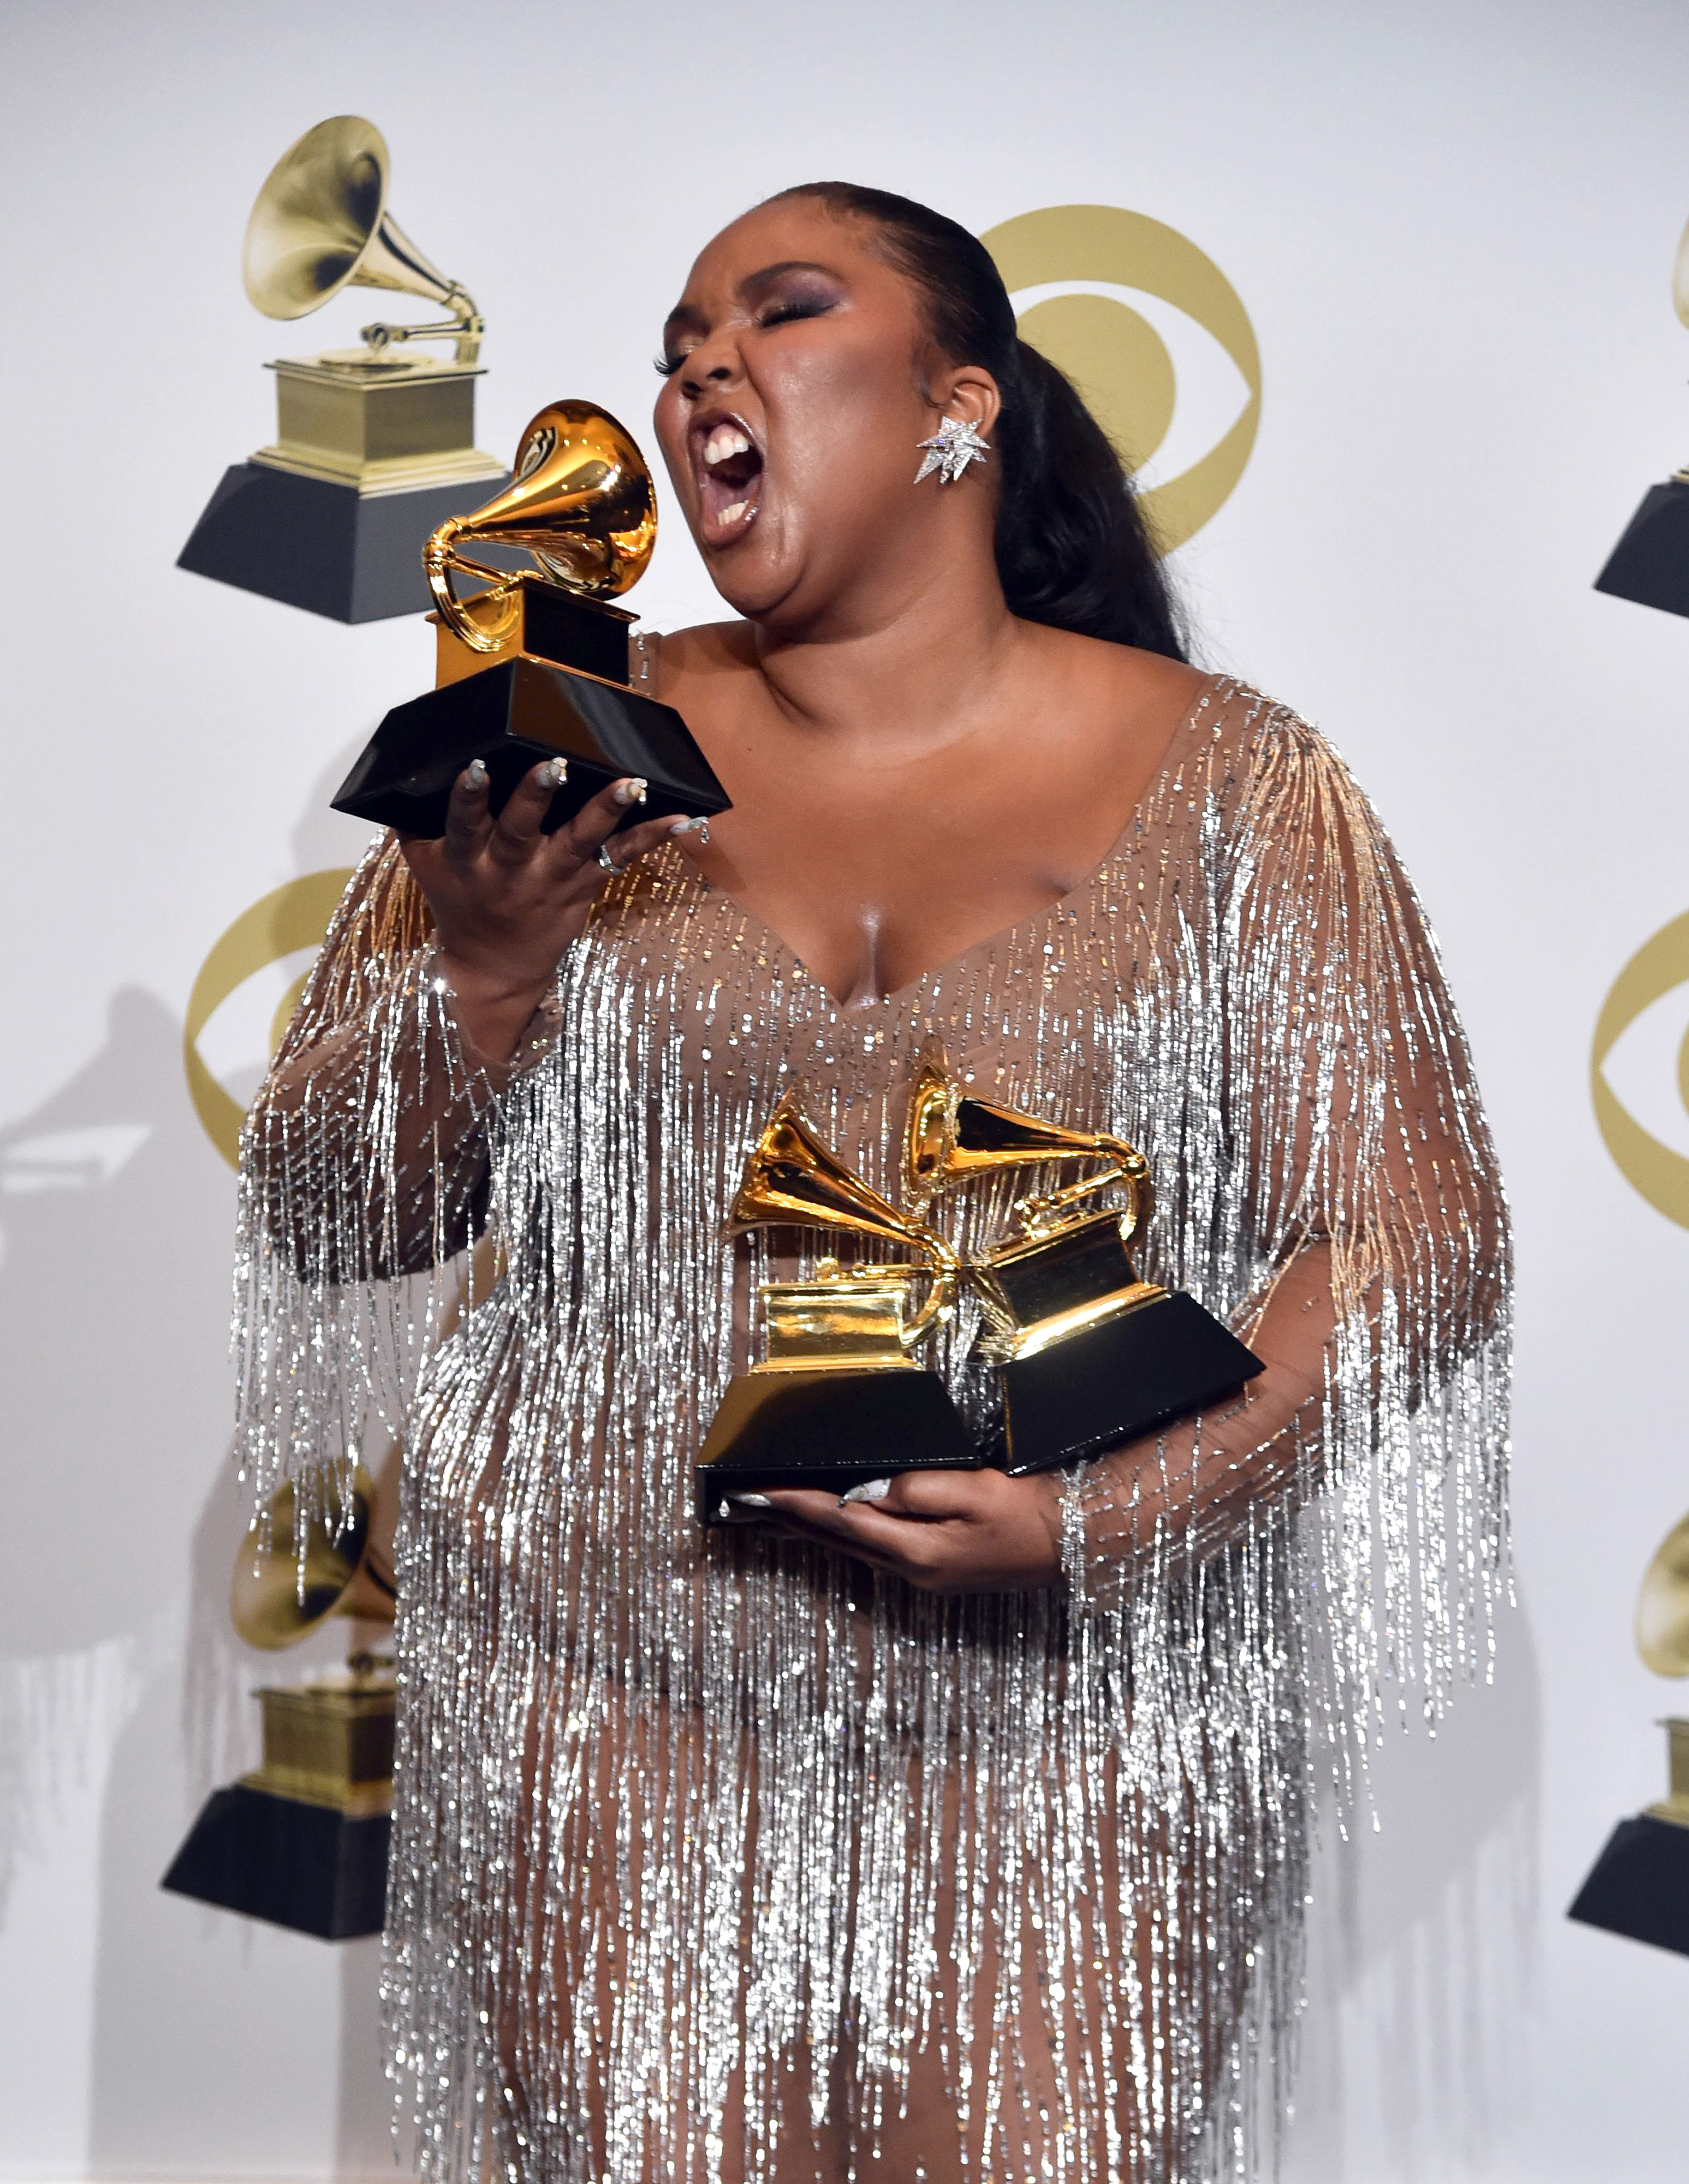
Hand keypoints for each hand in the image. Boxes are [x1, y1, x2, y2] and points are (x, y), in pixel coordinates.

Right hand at [399, 761, 703, 1063]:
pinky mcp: (584, 887)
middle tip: (554, 765)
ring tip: (631, 783)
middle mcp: (510, 869)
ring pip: (579, 841)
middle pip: (521, 830)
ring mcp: (551, 878)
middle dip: (536, 797)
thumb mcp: (427, 866)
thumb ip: (416, 822)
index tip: (478, 767)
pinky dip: (652, 838)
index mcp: (468, 859)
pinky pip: (620, 859)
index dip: (469, 797)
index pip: (464, 824)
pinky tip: (682, 818)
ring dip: (606, 809)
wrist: (492, 969)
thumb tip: (408, 769)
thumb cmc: (459, 905)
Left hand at [727, 1467, 1066, 1593]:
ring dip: (807, 1532)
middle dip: (786, 1522)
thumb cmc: (1025, 1513)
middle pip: (835, 1541)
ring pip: (848, 1548)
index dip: (793, 1504)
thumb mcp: (972, 1490)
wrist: (1067, 1542)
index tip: (755, 1493)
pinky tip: (828, 1530)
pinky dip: (840, 1537)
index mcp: (915, 1550)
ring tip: (768, 1520)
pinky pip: (870, 1551)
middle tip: (741, 1508)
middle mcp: (910, 1570)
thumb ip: (915, 1489)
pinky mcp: (930, 1571)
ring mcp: (919, 1576)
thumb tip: (867, 1491)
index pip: (839, 1520)